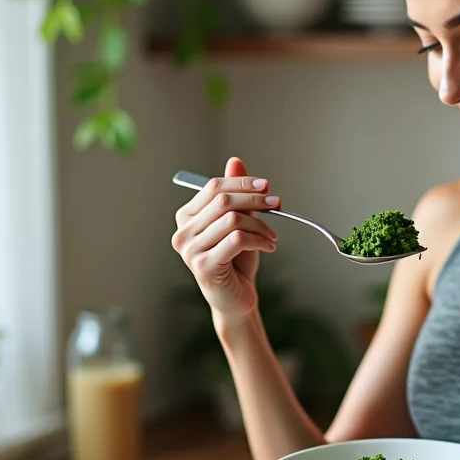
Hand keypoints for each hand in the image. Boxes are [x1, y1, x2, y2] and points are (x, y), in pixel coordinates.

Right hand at [172, 156, 278, 318]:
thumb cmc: (236, 261)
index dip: (242, 183)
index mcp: (186, 217)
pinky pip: (237, 240)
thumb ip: (235, 194)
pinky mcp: (204, 266)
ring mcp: (190, 250)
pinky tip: (268, 246)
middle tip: (277, 204)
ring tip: (272, 235)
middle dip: (256, 200)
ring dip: (261, 225)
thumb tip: (235, 162)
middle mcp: (182, 232)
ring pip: (233, 220)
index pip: (213, 187)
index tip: (266, 186)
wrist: (235, 298)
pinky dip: (259, 240)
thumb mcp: (238, 222)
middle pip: (223, 201)